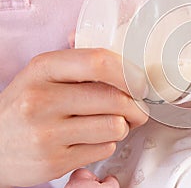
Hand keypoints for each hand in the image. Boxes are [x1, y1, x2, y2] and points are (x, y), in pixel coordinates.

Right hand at [0, 48, 147, 186]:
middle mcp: (41, 100)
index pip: (99, 63)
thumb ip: (78, 62)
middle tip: (135, 107)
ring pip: (115, 126)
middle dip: (135, 105)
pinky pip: (104, 149)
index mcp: (42, 69)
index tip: (140, 82)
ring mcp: (46, 134)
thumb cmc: (24, 106)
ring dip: (121, 126)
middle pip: (115, 98)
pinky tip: (91, 139)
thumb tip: (119, 53)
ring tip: (109, 123)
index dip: (129, 72)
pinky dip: (106, 144)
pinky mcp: (54, 162)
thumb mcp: (42, 75)